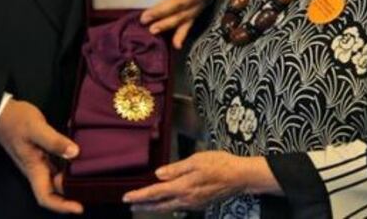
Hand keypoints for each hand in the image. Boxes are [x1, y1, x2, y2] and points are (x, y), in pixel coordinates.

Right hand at [0, 99, 82, 213]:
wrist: (3, 114)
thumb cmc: (16, 121)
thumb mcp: (36, 128)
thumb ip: (54, 141)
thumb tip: (74, 153)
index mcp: (34, 168)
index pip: (46, 197)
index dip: (62, 206)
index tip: (79, 207)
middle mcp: (37, 169)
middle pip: (54, 192)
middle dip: (71, 195)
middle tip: (91, 190)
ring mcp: (40, 162)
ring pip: (57, 179)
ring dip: (72, 181)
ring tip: (90, 177)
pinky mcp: (43, 154)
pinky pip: (58, 165)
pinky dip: (70, 164)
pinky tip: (81, 155)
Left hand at [123, 151, 257, 211]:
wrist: (240, 177)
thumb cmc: (219, 164)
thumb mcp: (196, 160)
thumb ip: (176, 168)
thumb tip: (158, 175)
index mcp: (183, 187)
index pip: (155, 193)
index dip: (139, 196)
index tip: (126, 198)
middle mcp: (186, 200)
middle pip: (159, 205)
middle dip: (143, 206)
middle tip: (130, 205)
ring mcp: (193, 204)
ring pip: (168, 208)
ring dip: (154, 207)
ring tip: (143, 205)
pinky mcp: (200, 204)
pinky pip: (179, 207)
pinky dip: (167, 206)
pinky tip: (165, 203)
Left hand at [141, 0, 211, 48]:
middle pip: (177, 4)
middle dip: (161, 11)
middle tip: (144, 17)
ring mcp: (194, 8)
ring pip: (180, 18)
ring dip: (166, 24)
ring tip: (152, 30)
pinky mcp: (193, 17)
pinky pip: (188, 27)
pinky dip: (182, 36)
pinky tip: (176, 45)